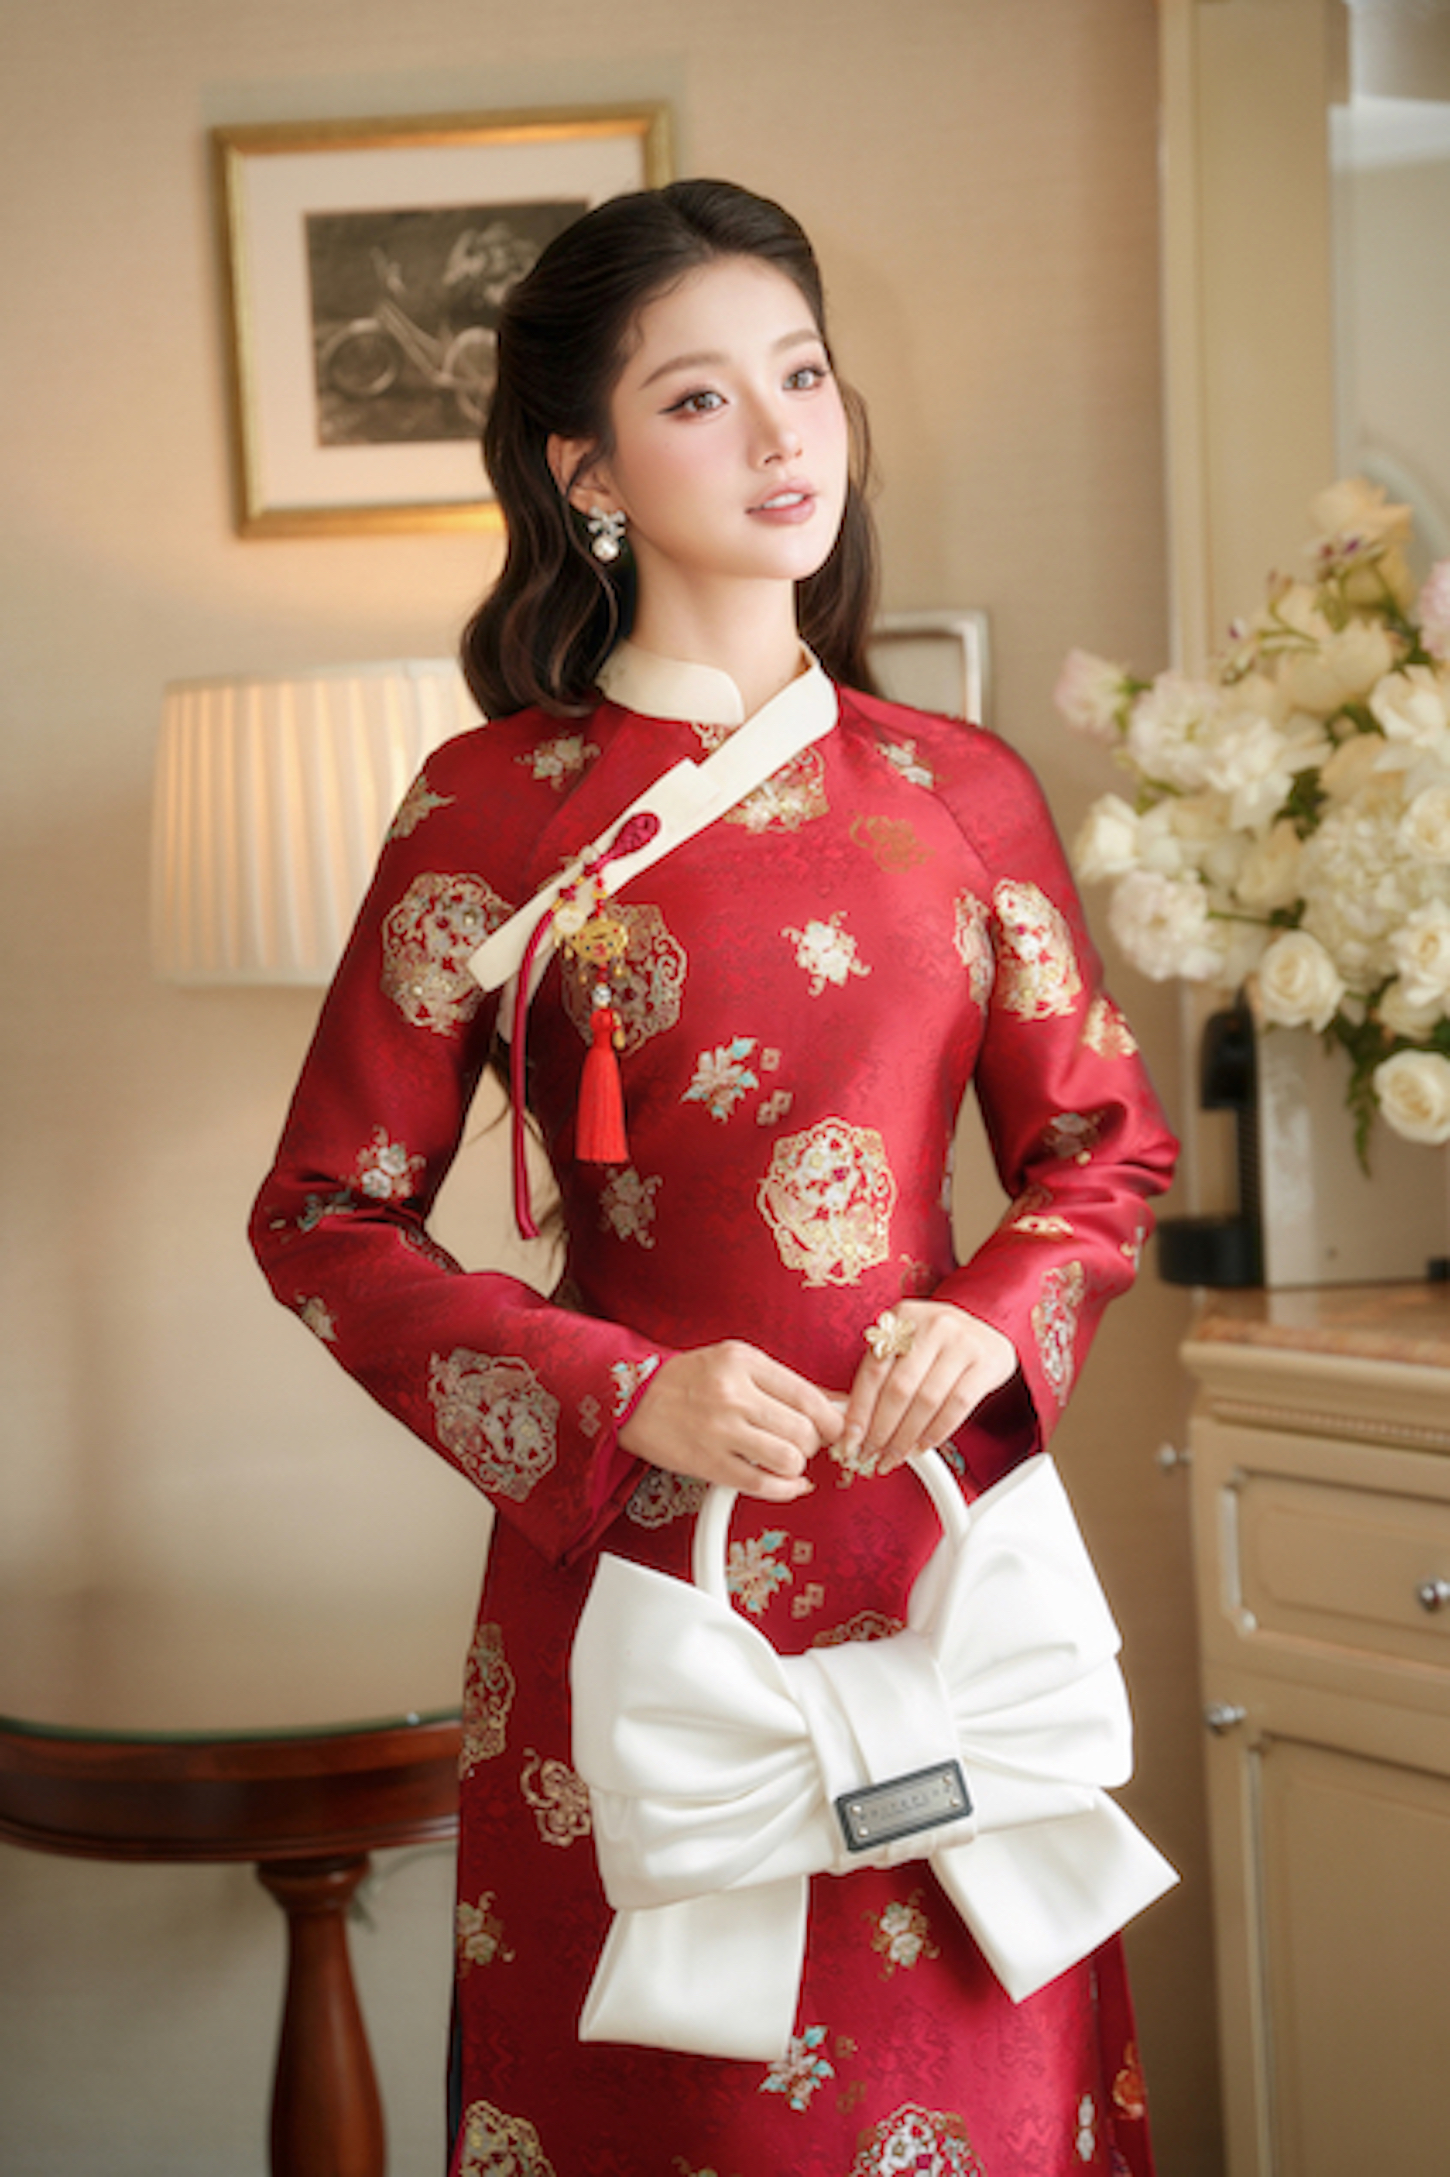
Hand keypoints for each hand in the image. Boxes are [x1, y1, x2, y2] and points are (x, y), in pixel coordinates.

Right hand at [618, 1341, 843, 1502]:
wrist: (632, 1398)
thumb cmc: (687, 1380)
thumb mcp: (734, 1362)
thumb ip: (780, 1381)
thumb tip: (831, 1402)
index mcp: (743, 1362)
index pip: (808, 1396)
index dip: (830, 1418)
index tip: (833, 1427)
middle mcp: (733, 1394)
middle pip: (803, 1430)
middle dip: (813, 1443)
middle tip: (802, 1442)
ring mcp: (720, 1431)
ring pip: (788, 1458)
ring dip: (797, 1465)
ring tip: (786, 1459)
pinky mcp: (709, 1463)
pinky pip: (762, 1484)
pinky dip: (786, 1489)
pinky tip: (788, 1483)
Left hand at [837, 1302, 1017, 1476]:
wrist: (988, 1333)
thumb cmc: (938, 1345)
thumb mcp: (908, 1343)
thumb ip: (881, 1372)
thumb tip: (852, 1423)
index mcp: (903, 1317)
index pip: (873, 1370)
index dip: (859, 1410)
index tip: (850, 1440)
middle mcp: (933, 1325)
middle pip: (899, 1388)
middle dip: (881, 1430)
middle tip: (871, 1454)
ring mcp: (962, 1343)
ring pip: (926, 1401)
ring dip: (906, 1437)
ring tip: (894, 1456)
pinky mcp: (986, 1364)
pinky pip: (956, 1406)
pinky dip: (935, 1432)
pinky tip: (922, 1446)